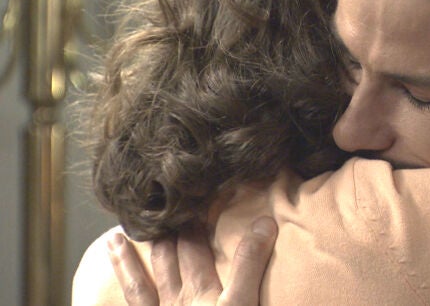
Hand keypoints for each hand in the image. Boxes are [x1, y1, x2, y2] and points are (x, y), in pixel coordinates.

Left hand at [107, 216, 277, 304]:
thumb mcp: (243, 304)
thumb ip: (251, 265)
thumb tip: (265, 221)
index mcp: (204, 292)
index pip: (197, 248)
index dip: (195, 223)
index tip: (191, 200)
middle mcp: (176, 302)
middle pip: (169, 261)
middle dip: (164, 234)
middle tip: (154, 209)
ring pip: (139, 285)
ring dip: (126, 262)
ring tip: (115, 239)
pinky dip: (121, 297)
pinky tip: (98, 296)